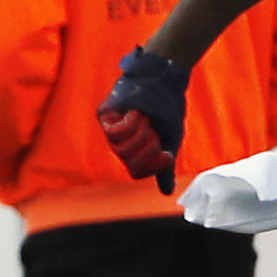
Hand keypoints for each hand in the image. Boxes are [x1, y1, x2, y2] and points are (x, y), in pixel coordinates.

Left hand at [97, 47, 190, 193]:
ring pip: (121, 149)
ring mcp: (111, 130)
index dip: (152, 166)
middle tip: (155, 132)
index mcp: (135, 150)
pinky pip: (115, 133)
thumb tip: (167, 193)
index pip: (137, 172)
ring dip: (140, 135)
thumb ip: (165, 167)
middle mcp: (121, 143)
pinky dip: (130, 124)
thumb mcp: (171, 141)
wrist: (166, 83)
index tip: (167, 155)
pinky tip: (136, 113)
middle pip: (129, 162)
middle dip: (148, 149)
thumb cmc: (168, 109)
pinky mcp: (105, 116)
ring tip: (146, 120)